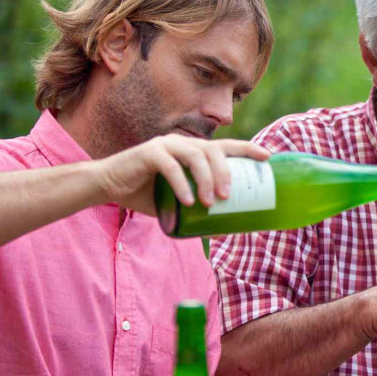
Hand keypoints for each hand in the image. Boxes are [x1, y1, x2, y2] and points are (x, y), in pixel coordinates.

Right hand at [97, 134, 269, 215]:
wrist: (110, 187)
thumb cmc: (147, 194)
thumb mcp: (178, 203)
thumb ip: (197, 209)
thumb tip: (222, 231)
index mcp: (193, 152)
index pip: (225, 147)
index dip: (247, 149)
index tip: (267, 157)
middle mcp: (182, 144)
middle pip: (214, 151)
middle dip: (226, 172)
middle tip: (228, 196)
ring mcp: (165, 146)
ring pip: (195, 156)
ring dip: (207, 179)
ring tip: (211, 202)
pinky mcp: (148, 153)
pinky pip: (170, 166)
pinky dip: (181, 184)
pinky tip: (188, 201)